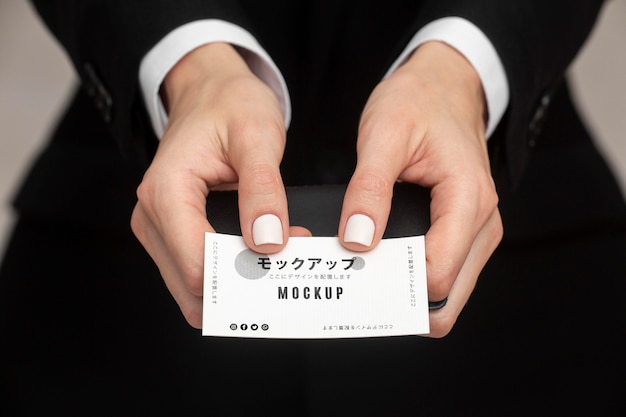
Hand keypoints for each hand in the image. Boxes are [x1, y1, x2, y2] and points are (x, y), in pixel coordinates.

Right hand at [131, 43, 307, 327]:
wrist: (209, 91)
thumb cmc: (229, 104)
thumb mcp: (257, 135)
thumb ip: (262, 188)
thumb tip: (267, 242)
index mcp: (167, 192)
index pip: (197, 264)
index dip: (242, 276)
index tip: (285, 265)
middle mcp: (153, 217)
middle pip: (193, 285)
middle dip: (241, 287)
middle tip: (287, 267)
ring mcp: (160, 229)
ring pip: (194, 287)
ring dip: (237, 283)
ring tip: (278, 259)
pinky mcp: (173, 233)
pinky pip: (199, 270)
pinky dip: (230, 273)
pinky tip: (260, 256)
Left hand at [339, 41, 502, 336]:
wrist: (445, 83)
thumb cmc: (419, 101)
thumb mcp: (384, 135)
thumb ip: (369, 189)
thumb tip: (358, 242)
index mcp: (468, 199)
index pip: (438, 275)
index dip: (395, 287)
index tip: (356, 281)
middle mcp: (483, 222)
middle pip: (448, 296)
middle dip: (403, 300)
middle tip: (357, 288)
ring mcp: (478, 229)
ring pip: (448, 289)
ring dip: (407, 291)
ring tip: (366, 275)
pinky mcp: (465, 229)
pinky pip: (443, 270)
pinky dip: (413, 276)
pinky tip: (383, 263)